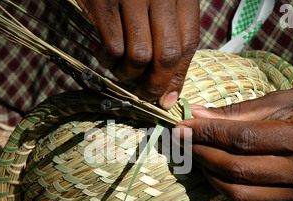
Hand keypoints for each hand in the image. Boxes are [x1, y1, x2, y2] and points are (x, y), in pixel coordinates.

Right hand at [77, 0, 199, 108]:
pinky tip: (104, 55)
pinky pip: (113, 47)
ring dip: (128, 74)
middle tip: (144, 94)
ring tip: (121, 70)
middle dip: (155, 85)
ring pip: (139, 57)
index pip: (189, 44)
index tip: (168, 98)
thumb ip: (171, 28)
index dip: (179, 77)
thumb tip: (169, 80)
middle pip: (166, 56)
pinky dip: (109, 61)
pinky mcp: (104, 2)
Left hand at [174, 84, 292, 200]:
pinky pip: (251, 200)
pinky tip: (215, 168)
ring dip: (210, 174)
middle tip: (182, 139)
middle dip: (203, 154)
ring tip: (195, 153)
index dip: (208, 133)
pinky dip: (226, 186)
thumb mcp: (286, 97)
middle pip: (240, 169)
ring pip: (241, 192)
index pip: (245, 138)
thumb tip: (197, 114)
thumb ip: (241, 110)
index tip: (183, 125)